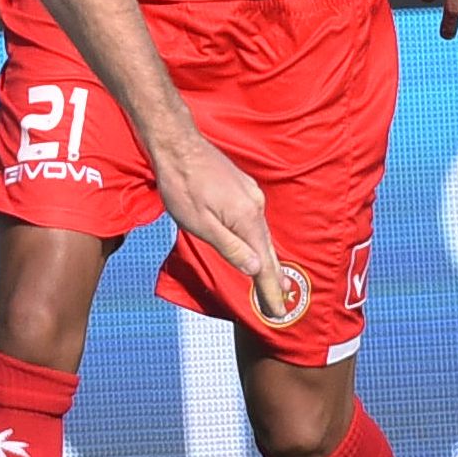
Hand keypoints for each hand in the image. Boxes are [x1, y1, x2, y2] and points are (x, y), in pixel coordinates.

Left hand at [147, 124, 276, 296]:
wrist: (177, 144)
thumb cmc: (182, 185)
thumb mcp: (200, 224)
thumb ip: (229, 247)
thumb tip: (255, 269)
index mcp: (247, 218)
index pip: (265, 264)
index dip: (271, 289)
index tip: (278, 312)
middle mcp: (255, 206)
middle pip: (268, 250)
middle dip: (274, 280)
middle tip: (280, 306)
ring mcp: (251, 195)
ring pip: (262, 235)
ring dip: (267, 260)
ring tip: (274, 284)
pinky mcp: (243, 188)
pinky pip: (255, 221)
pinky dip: (258, 239)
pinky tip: (256, 247)